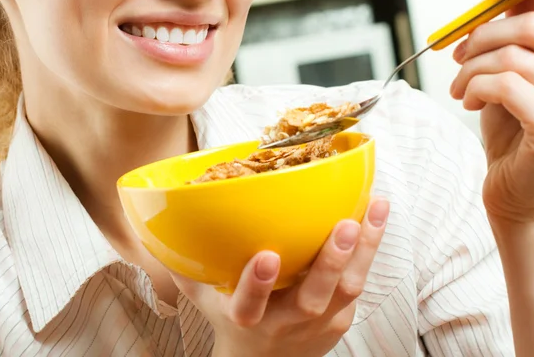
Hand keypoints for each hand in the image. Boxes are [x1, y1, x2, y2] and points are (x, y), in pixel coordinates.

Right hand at [173, 198, 388, 356]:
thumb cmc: (233, 323)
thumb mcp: (206, 300)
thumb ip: (188, 267)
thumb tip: (157, 227)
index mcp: (247, 319)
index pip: (249, 306)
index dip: (256, 284)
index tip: (265, 256)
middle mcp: (285, 325)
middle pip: (313, 299)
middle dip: (330, 262)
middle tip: (345, 226)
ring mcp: (319, 325)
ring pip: (347, 289)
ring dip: (364, 249)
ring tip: (376, 207)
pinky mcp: (341, 319)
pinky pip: (358, 284)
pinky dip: (369, 251)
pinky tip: (376, 216)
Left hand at [450, 0, 533, 224]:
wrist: (515, 191)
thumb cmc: (514, 132)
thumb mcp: (514, 75)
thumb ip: (517, 37)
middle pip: (533, 25)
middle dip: (483, 34)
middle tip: (459, 56)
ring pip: (513, 55)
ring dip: (472, 68)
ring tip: (461, 88)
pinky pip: (508, 85)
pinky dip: (477, 87)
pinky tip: (470, 102)